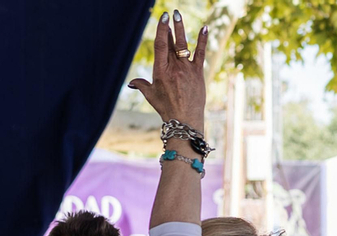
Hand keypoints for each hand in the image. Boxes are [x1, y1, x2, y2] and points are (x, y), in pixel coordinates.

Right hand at [128, 11, 207, 131]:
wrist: (185, 120)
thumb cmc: (166, 108)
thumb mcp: (151, 95)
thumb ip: (141, 85)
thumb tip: (131, 83)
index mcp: (160, 71)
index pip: (161, 45)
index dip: (162, 30)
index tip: (163, 18)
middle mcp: (174, 67)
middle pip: (172, 43)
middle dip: (171, 27)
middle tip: (172, 13)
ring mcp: (187, 69)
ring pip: (184, 45)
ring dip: (181, 29)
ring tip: (179, 15)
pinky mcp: (198, 73)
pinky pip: (200, 53)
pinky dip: (202, 40)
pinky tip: (204, 28)